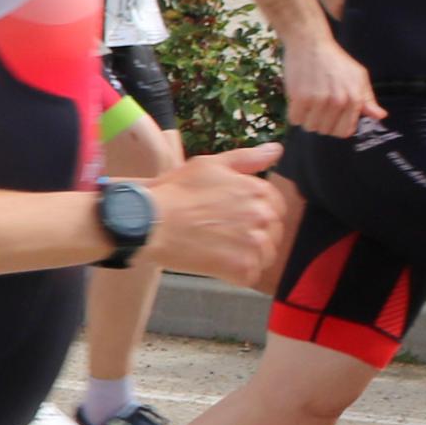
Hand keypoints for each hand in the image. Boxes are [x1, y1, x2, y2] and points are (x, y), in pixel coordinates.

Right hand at [143, 144, 291, 285]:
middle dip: (252, 235)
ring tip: (217, 250)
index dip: (255, 214)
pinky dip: (235, 274)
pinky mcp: (242, 268)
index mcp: (258, 191)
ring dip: (246, 255)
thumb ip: (247, 158)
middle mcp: (262, 216)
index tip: (233, 218)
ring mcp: (254, 243)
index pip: (276, 208)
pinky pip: (250, 275)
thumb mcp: (209, 165)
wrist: (149, 222)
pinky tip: (214, 263)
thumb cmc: (175, 192)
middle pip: (272, 233)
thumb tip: (276, 149)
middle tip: (221, 235)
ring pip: (264, 256)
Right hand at [279, 31, 375, 138]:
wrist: (310, 43)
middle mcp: (338, 101)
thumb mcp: (358, 76)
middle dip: (321, 123)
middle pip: (325, 131)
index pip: (344, 131)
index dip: (336, 127)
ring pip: (310, 127)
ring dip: (307, 119)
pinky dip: (295, 114)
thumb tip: (380, 116)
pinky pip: (295, 119)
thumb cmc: (335, 60)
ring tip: (308, 105)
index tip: (331, 118)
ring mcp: (318, 100)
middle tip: (318, 108)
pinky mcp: (299, 97)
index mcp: (355, 98)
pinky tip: (298, 102)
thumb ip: (368, 99)